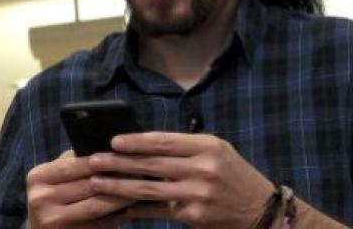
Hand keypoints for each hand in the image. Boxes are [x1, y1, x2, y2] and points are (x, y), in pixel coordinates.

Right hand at [26, 150, 134, 228]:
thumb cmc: (52, 198)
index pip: (75, 165)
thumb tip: (106, 148)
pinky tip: (130, 209)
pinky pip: (98, 225)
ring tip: (140, 188)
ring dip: (120, 197)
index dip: (101, 159)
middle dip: (115, 177)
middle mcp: (41, 197)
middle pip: (87, 185)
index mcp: (38, 176)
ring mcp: (52, 219)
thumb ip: (72, 163)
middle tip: (140, 170)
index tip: (125, 154)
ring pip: (95, 205)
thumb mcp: (53, 177)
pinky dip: (116, 217)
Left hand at [87, 132, 274, 228]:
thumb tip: (140, 143)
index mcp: (206, 146)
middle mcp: (203, 168)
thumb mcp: (215, 151)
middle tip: (94, 160)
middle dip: (119, 162)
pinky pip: (158, 210)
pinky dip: (136, 208)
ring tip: (97, 182)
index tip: (113, 140)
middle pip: (152, 164)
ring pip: (149, 188)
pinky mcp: (194, 216)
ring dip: (119, 186)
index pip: (164, 141)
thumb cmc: (232, 175)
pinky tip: (117, 207)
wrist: (263, 212)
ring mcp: (198, 194)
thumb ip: (183, 147)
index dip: (136, 141)